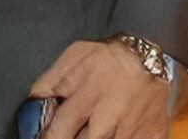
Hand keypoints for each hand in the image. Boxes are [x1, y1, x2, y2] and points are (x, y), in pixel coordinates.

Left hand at [32, 40, 183, 138]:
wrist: (155, 57)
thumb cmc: (111, 57)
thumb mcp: (75, 56)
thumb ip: (50, 80)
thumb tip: (32, 101)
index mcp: (86, 98)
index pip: (58, 131)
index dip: (49, 137)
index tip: (46, 137)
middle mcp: (108, 119)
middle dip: (72, 138)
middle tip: (71, 130)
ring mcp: (132, 132)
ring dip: (98, 138)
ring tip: (94, 126)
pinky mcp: (153, 137)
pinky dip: (121, 138)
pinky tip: (116, 130)